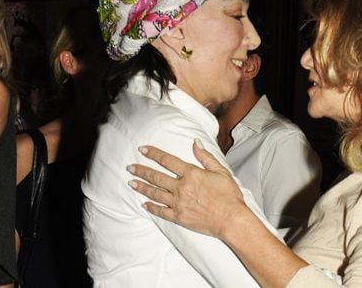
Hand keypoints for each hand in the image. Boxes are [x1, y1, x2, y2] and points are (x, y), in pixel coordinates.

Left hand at [128, 139, 246, 238]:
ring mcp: (178, 203)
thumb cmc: (229, 195)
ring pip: (155, 193)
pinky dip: (151, 207)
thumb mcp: (221, 171)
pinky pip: (161, 211)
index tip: (143, 150)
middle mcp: (181, 187)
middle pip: (156, 177)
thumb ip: (206, 157)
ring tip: (131, 183)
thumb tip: (195, 143)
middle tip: (130, 167)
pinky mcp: (179, 217)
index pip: (168, 161)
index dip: (154, 154)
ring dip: (142, 187)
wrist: (231, 219)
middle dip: (141, 171)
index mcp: (191, 174)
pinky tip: (144, 204)